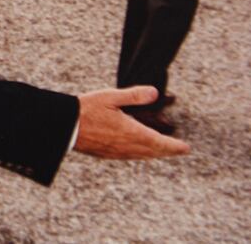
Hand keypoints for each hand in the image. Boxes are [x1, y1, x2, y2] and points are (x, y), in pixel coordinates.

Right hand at [74, 86, 189, 158]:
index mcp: (131, 132)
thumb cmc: (86, 109)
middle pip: (153, 152)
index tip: (186, 148)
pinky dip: (140, 154)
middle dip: (168, 151)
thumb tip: (155, 93)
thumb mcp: (111, 97)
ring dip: (154, 153)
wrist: (64, 126)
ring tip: (161, 151)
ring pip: (142, 155)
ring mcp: (116, 152)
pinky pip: (130, 156)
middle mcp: (126, 146)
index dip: (174, 146)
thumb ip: (134, 95)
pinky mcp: (107, 154)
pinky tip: (138, 150)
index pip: (159, 142)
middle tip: (179, 150)